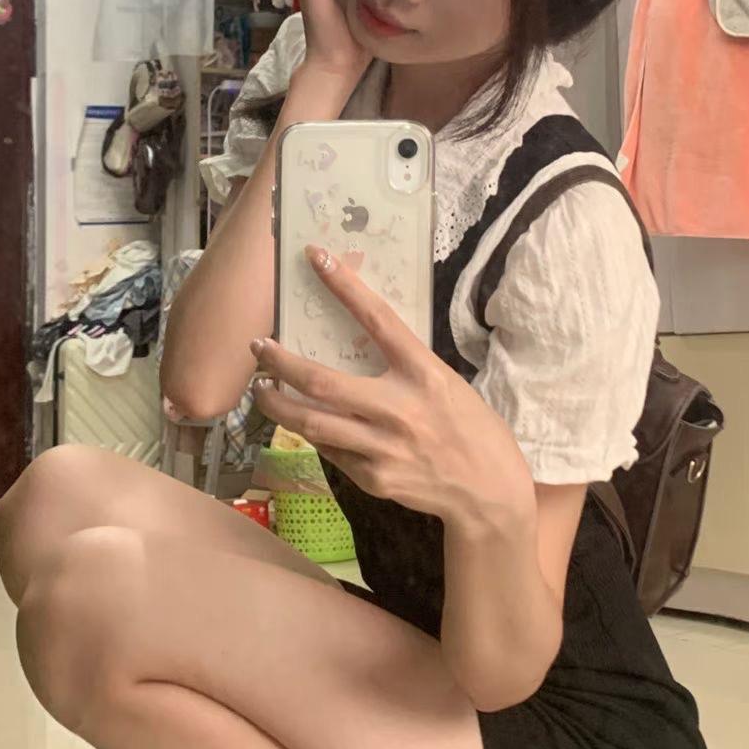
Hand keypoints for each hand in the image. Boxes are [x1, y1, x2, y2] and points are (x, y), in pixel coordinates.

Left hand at [250, 246, 534, 526]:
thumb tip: (358, 344)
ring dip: (278, 404)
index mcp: (425, 374)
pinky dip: (314, 434)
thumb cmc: (472, 428)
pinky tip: (306, 424)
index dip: (344, 286)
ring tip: (262, 389)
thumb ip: (404, 368)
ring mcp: (384, 448)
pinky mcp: (374, 479)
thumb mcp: (445, 384)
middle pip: (322, 381)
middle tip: (258, 347)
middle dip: (280, 363)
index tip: (316, 257)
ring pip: (312, 423)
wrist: (489, 491)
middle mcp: (401, 409)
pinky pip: (331, 452)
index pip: (378, 319)